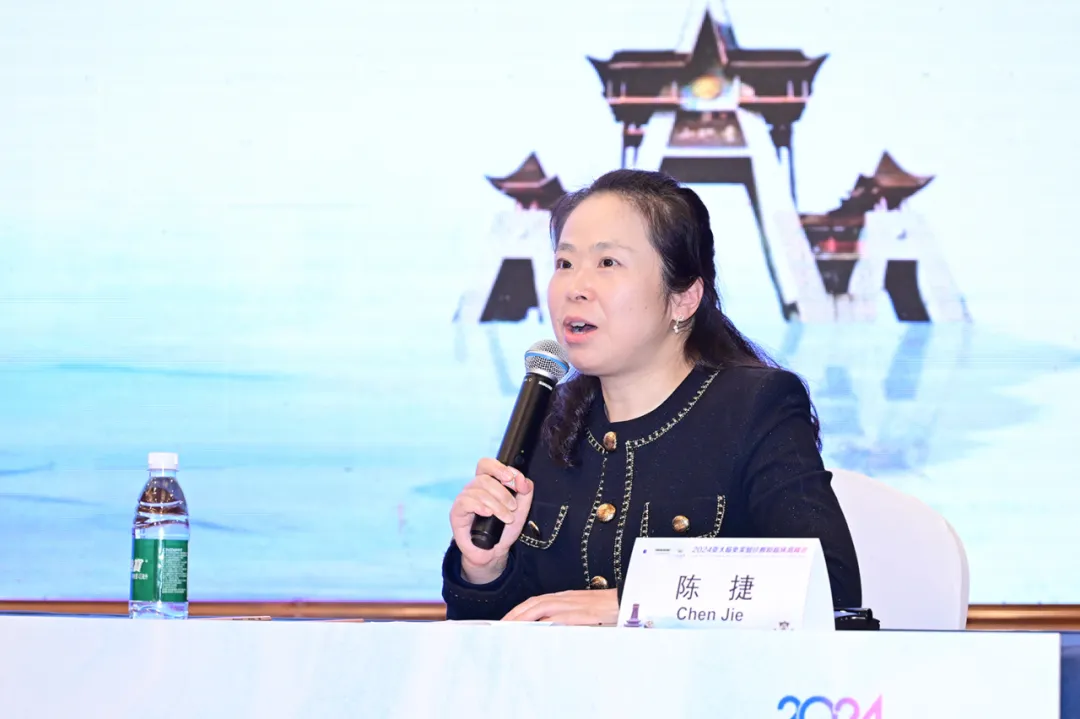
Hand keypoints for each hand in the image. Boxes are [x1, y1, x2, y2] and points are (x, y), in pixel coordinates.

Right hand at [450, 457, 533, 583]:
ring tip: (506, 518)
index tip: (512, 479)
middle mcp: (473, 488)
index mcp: (486, 483)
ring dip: (497, 505)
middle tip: (513, 507)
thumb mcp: (521, 509)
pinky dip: (479, 506)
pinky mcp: (456, 512)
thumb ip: (525, 491)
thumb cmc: (504, 528)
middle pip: (485, 478)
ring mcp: (463, 499)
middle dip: (503, 492)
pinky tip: (488, 514)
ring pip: (478, 491)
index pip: (486, 464)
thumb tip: (522, 478)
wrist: (493, 552)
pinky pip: (465, 502)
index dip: (498, 468)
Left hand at [502, 589, 618, 625]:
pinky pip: (557, 618)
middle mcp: (565, 598)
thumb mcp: (586, 613)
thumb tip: (551, 630)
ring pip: (540, 608)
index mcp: (565, 597)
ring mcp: (572, 605)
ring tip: (509, 628)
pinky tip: (532, 631)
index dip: (519, 610)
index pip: (536, 602)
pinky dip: (542, 623)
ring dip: (522, 617)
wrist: (629, 601)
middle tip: (500, 626)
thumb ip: (568, 619)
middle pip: (533, 603)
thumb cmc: (609, 609)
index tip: (506, 620)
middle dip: (515, 614)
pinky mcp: (581, 613)